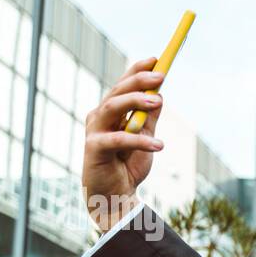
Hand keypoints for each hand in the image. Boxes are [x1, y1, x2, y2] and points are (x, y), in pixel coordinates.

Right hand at [82, 57, 165, 231]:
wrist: (116, 197)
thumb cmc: (128, 166)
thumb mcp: (144, 138)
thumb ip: (148, 118)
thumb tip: (159, 95)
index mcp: (111, 112)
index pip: (122, 85)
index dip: (136, 70)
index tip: (156, 59)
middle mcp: (99, 117)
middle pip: (117, 91)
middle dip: (138, 81)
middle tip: (161, 76)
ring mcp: (94, 132)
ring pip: (112, 108)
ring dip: (135, 102)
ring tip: (159, 102)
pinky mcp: (93, 149)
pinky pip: (117, 140)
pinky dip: (138, 141)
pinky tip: (158, 145)